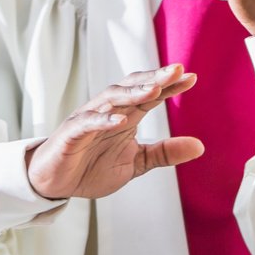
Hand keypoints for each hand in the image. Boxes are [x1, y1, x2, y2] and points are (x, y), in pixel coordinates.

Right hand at [25, 65, 203, 200]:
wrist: (55, 185)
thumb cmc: (92, 168)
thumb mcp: (136, 163)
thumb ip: (164, 153)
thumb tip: (200, 146)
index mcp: (127, 115)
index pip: (151, 95)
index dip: (170, 85)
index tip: (192, 78)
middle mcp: (109, 111)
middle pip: (133, 87)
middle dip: (155, 78)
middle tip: (177, 70)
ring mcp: (89, 119)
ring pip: (111, 98)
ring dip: (133, 92)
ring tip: (154, 89)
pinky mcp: (71, 134)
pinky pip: (87, 122)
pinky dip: (103, 120)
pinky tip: (120, 120)